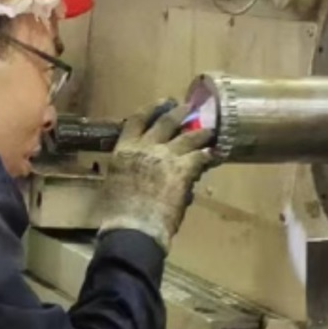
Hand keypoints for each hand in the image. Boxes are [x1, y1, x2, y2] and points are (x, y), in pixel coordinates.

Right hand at [95, 101, 213, 250]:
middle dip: (178, 113)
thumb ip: (127, 171)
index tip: (161, 102)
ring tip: (209, 130)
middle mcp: (145, 147)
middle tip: (188, 108)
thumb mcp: (114, 184)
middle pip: (165, 122)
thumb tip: (135, 172)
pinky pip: (200, 157)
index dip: (150, 109)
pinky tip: (214, 155)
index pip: (136, 120)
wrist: (133, 227)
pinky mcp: (184, 170)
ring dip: (200, 132)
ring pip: (188, 137)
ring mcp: (166, 156)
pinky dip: (208, 155)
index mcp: (124, 150)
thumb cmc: (117, 213)